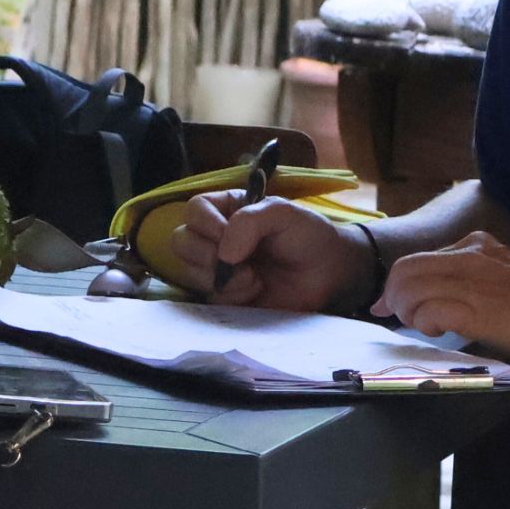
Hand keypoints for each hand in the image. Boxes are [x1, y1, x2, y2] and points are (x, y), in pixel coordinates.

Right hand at [169, 190, 373, 311]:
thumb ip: (251, 221)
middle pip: (181, 242)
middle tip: (241, 260)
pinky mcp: (224, 297)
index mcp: (227, 210)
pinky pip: (207, 298)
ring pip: (189, 272)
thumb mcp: (283, 213)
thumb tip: (224, 253)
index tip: (227, 233)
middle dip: (208, 254)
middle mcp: (215, 238)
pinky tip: (254, 292)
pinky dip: (230, 296)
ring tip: (254, 278)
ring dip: (222, 278)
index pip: (194, 210)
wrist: (328, 274)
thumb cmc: (307, 236)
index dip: (206, 223)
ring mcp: (217, 269)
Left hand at [375, 231, 509, 358]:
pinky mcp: (472, 307)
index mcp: (474, 244)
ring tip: (423, 326)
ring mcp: (469, 280)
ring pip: (411, 289)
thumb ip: (467, 278)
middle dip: (393, 296)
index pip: (418, 258)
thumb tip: (432, 297)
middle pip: (406, 270)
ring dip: (408, 312)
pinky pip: (428, 311)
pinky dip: (424, 323)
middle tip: (393, 317)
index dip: (398, 282)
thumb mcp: (501, 273)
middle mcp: (467, 255)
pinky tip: (439, 331)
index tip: (389, 302)